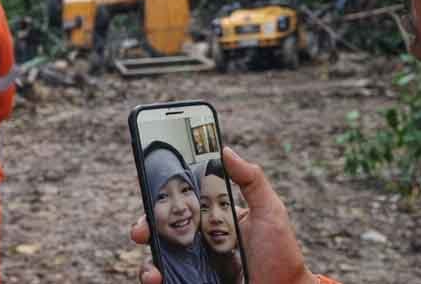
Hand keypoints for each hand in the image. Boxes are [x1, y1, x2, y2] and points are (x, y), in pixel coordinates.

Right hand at [129, 147, 316, 283]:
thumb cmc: (280, 252)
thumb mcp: (269, 210)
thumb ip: (251, 180)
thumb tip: (226, 150)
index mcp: (215, 218)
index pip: (184, 203)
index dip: (162, 197)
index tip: (148, 187)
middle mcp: (201, 241)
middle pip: (163, 230)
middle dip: (145, 226)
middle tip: (141, 230)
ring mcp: (196, 265)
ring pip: (160, 258)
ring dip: (148, 259)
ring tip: (152, 265)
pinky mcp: (193, 282)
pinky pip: (168, 281)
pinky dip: (155, 279)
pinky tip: (157, 278)